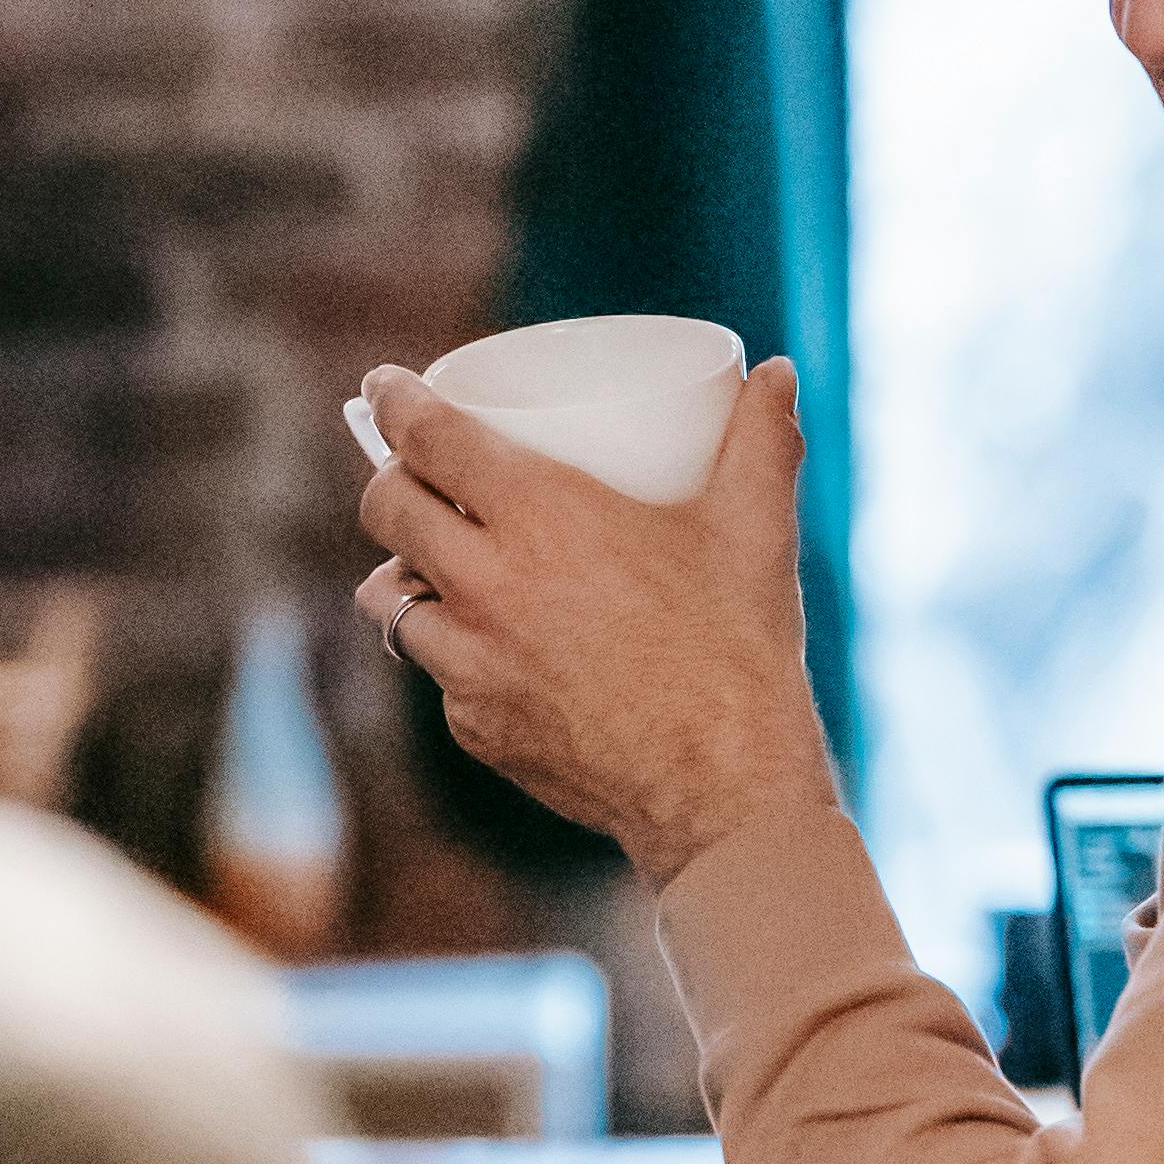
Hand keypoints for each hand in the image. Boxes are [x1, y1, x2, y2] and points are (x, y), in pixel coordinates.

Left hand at [356, 356, 834, 892]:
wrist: (723, 790)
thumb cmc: (738, 651)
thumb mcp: (755, 530)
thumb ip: (764, 441)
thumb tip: (779, 373)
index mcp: (542, 516)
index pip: (428, 440)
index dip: (395, 403)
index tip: (384, 388)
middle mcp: (486, 585)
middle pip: (387, 510)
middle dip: (388, 481)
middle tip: (411, 475)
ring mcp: (470, 664)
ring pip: (387, 599)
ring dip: (403, 573)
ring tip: (434, 567)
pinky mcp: (474, 727)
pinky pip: (438, 676)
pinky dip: (454, 654)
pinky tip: (487, 652)